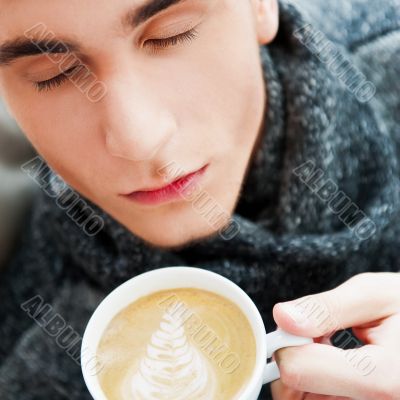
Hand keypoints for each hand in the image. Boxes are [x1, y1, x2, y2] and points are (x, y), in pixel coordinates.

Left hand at [270, 272, 399, 399]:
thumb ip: (326, 308)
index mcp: (383, 379)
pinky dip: (319, 386)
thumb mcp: (376, 295)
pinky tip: (338, 368)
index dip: (287, 342)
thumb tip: (283, 317)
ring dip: (307, 374)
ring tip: (332, 349)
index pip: (297, 370)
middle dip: (294, 360)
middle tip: (317, 336)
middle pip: (296, 395)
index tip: (297, 324)